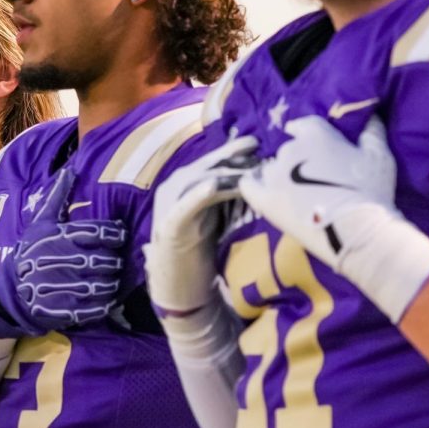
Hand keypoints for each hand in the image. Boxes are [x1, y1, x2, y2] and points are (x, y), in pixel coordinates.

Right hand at [0, 169, 125, 337]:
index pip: (97, 233)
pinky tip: (106, 296)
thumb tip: (70, 171)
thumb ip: (57, 198)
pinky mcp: (66, 310)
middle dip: (114, 260)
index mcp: (58, 238)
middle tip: (116, 258)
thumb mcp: (40, 223)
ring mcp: (64, 287)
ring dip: (112, 281)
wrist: (12, 290)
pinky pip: (96, 306)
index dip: (114, 234)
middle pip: (104, 260)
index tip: (120, 234)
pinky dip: (105, 302)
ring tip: (112, 276)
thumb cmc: (30, 252)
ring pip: (104, 283)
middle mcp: (62, 261)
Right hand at [144, 136, 257, 312]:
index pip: (213, 160)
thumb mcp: (217, 215)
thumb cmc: (201, 250)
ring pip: (198, 180)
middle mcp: (175, 186)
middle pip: (207, 165)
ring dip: (224, 174)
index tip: (259, 143)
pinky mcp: (169, 225)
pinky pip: (184, 206)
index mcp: (187, 182)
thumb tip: (258, 177)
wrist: (178, 284)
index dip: (235, 150)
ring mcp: (169, 204)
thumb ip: (228, 194)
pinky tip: (213, 186)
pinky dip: (197, 194)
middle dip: (233, 158)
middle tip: (259, 153)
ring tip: (248, 170)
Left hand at [238, 116, 428, 322]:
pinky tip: (260, 189)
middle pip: (289, 150)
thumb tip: (371, 115)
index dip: (307, 134)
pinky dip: (252, 184)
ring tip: (295, 191)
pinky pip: (248, 185)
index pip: (302, 125)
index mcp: (315, 134)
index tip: (315, 146)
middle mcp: (289, 150)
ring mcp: (274, 175)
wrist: (356, 231)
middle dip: (299, 160)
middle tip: (314, 178)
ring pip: (271, 169)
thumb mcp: (379, 155)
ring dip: (280, 175)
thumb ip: (372, 131)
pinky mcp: (264, 200)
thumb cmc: (370, 190)